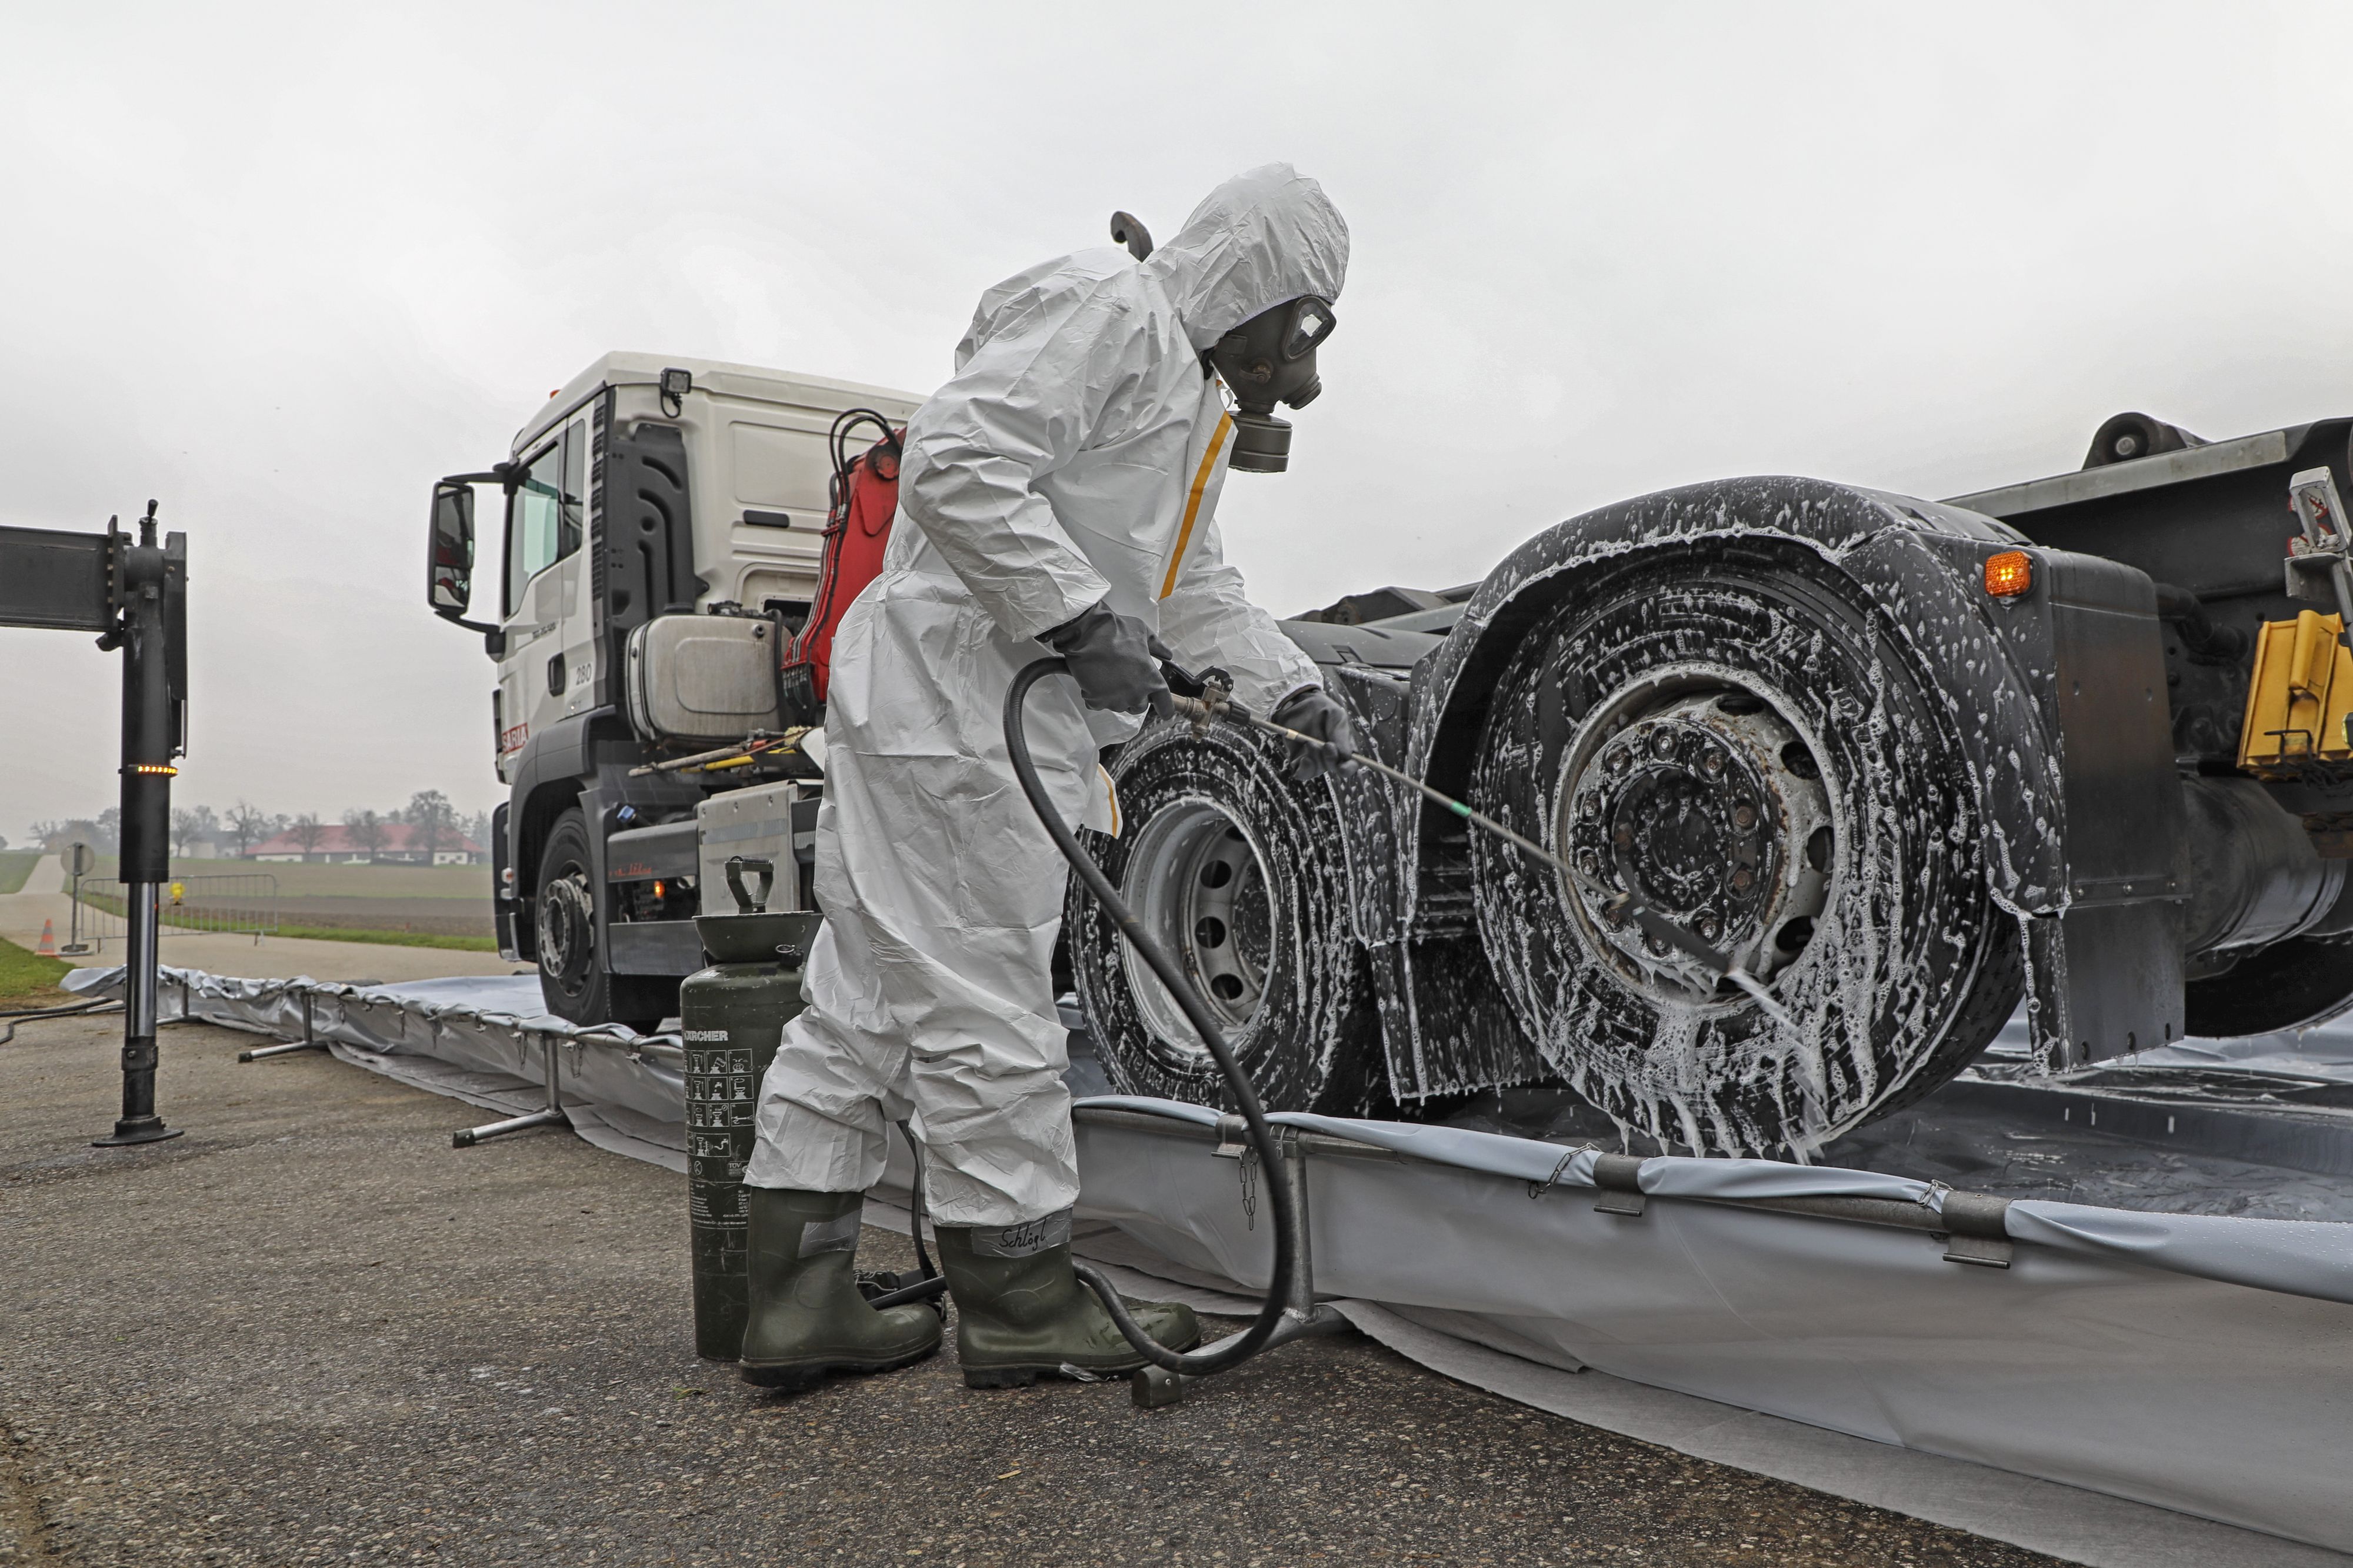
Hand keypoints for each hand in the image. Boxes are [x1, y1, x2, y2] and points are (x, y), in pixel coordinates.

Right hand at [1041, 601, 1172, 717]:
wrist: (1086, 633)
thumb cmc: (1115, 631)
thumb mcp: (1142, 632)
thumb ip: (1157, 646)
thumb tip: (1167, 654)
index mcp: (1151, 679)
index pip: (1165, 704)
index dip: (1165, 708)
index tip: (1165, 711)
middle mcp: (1136, 694)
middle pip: (1139, 707)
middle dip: (1135, 698)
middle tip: (1127, 683)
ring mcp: (1116, 700)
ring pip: (1119, 706)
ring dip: (1116, 697)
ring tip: (1108, 678)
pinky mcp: (1097, 701)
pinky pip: (1098, 704)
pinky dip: (1096, 695)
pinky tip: (1094, 680)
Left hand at [1270, 686, 1355, 780]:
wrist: (1297, 701)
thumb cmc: (1320, 707)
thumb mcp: (1336, 716)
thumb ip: (1342, 735)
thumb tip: (1347, 756)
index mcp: (1343, 746)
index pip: (1351, 764)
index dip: (1349, 768)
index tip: (1343, 765)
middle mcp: (1330, 756)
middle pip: (1335, 768)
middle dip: (1331, 759)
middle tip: (1327, 745)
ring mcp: (1315, 759)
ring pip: (1319, 770)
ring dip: (1316, 759)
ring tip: (1310, 742)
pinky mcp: (1298, 760)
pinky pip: (1303, 773)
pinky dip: (1305, 769)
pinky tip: (1305, 758)